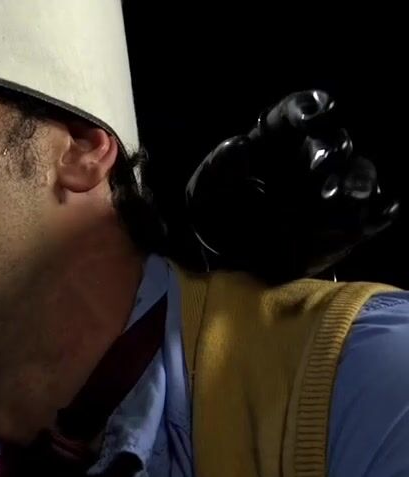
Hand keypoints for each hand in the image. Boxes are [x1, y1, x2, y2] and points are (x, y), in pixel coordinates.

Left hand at [185, 89, 398, 282]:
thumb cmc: (217, 214)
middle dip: (327, 153)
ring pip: (361, 174)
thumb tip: (238, 144)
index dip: (309, 108)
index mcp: (276, 139)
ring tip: (335, 198)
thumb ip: (219, 168)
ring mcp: (335, 188)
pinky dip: (375, 213)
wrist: (231, 262)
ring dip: (354, 183)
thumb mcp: (203, 192)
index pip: (299, 111)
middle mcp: (312, 157)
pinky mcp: (352, 221)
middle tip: (314, 168)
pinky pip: (378, 211)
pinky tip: (363, 221)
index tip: (309, 117)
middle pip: (334, 143)